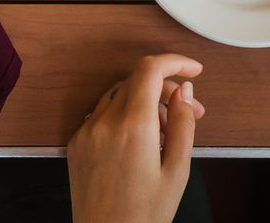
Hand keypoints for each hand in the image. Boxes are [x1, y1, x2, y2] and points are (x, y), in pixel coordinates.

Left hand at [68, 53, 205, 222]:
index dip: (175, 62)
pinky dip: (124, 115)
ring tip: (166, 132)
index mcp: (132, 127)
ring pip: (118, 96)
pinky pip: (102, 114)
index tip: (193, 70)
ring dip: (145, 102)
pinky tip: (140, 140)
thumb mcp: (177, 171)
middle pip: (136, 81)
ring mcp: (86, 131)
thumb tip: (185, 91)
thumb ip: (183, 125)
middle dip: (166, 88)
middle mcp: (104, 122)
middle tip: (190, 111)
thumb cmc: (144, 215)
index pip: (150, 70)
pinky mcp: (76, 143)